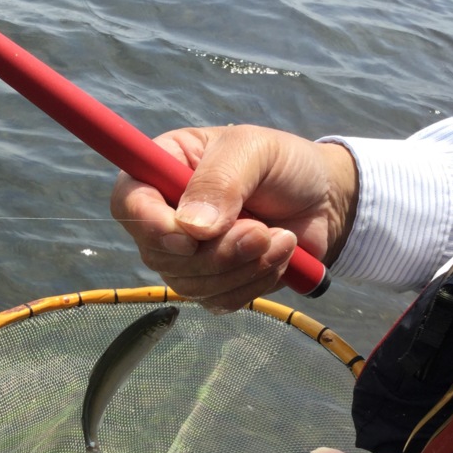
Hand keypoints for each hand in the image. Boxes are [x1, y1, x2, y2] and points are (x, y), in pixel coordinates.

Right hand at [111, 124, 358, 310]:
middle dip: (216, 253)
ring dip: (242, 267)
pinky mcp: (213, 283)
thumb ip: (221, 181)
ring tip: (281, 238)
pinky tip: (278, 256)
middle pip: (160, 255)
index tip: (189, 237)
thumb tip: (193, 229)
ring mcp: (186, 255)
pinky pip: (218, 301)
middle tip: (261, 230)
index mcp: (162, 170)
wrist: (324, 200)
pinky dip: (254, 283)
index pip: (127, 202)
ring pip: (191, 284)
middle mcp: (165, 216)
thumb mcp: (254, 151)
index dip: (149, 226)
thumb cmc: (283, 164)